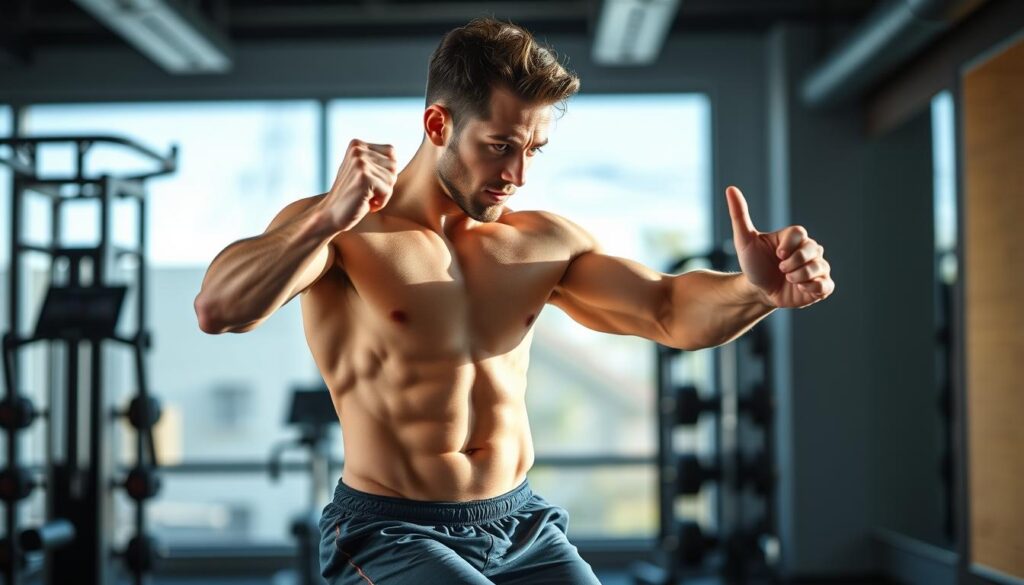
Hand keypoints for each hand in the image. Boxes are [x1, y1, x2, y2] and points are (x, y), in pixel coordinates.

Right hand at [317, 139, 397, 231]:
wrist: (331, 214)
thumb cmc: (350, 195)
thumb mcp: (361, 171)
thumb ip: (375, 160)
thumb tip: (394, 154)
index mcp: (356, 144)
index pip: (391, 152)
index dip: (386, 171)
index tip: (371, 182)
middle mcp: (357, 150)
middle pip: (393, 165)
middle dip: (386, 183)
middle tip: (368, 192)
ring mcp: (360, 162)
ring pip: (392, 178)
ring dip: (383, 194)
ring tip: (366, 197)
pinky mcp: (364, 177)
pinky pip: (387, 190)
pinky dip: (381, 202)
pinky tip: (367, 204)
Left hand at [725, 185, 834, 308]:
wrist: (757, 291)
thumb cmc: (753, 264)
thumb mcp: (743, 240)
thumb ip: (739, 215)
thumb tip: (731, 188)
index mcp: (793, 237)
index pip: (800, 233)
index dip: (788, 246)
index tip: (777, 255)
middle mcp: (809, 250)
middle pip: (813, 249)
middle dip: (793, 263)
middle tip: (781, 269)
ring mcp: (817, 267)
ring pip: (819, 267)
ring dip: (799, 277)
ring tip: (787, 280)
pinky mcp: (821, 285)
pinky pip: (827, 285)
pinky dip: (812, 288)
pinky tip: (799, 289)